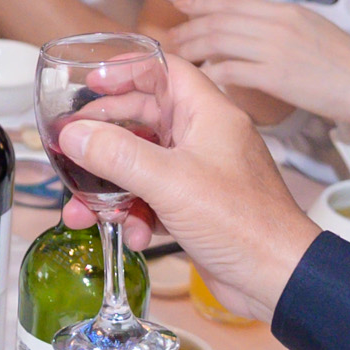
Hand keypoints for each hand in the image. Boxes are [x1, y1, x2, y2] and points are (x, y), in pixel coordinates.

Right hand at [54, 57, 318, 319]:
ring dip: (111, 185)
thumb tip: (73, 135)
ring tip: (82, 206)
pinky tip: (129, 234)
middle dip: (105, 135)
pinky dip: (135, 213)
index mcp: (208, 115)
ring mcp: (200, 173)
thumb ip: (117, 155)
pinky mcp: (195, 206)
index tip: (91, 82)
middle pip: (145, 118)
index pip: (166, 70)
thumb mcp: (170, 182)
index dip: (127, 70)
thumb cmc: (241, 222)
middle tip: (72, 143)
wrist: (276, 279)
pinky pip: (153, 198)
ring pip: (142, 164)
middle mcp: (205, 138)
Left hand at [167, 0, 349, 137]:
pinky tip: (200, 79)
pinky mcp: (277, 77)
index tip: (182, 4)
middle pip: (220, 19)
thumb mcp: (314, 32)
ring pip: (219, 42)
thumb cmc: (348, 65)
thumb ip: (282, 27)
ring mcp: (276, 49)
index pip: (234, 0)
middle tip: (170, 37)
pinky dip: (210, 73)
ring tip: (178, 57)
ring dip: (194, 48)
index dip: (203, 1)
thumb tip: (254, 31)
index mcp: (287, 11)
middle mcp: (278, 24)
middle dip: (189, 27)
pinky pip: (230, 71)